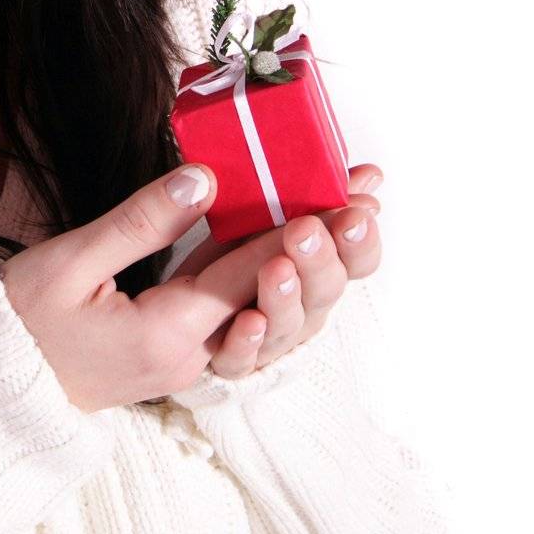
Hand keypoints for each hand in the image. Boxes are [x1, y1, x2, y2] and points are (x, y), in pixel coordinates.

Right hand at [0, 162, 336, 412]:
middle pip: (278, 302)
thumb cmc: (19, 325)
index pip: (243, 273)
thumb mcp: (67, 264)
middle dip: (326, 248)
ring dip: (315, 270)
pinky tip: (300, 255)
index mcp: (165, 335)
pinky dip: (278, 288)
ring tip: (354, 223)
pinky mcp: (182, 356)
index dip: (292, 228)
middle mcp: (192, 357)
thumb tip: (202, 180)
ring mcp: (191, 362)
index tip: (337, 189)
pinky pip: (246, 323)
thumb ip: (139, 222)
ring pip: (272, 318)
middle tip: (367, 201)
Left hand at [167, 163, 383, 378]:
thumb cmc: (222, 260)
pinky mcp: (221, 359)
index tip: (360, 211)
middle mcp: (294, 305)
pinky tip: (247, 321)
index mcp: (307, 265)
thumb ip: (309, 196)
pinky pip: (238, 360)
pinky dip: (247, 343)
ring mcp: (262, 337)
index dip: (360, 238)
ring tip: (276, 269)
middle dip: (321, 260)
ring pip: (286, 327)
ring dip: (285, 298)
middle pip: (323, 292)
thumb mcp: (258, 218)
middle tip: (306, 230)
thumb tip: (370, 174)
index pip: (352, 258)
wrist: (164, 328)